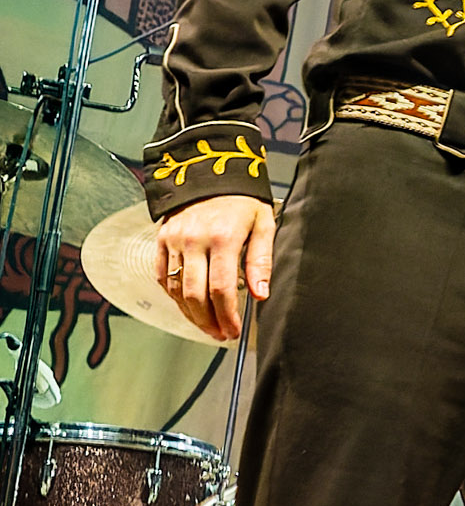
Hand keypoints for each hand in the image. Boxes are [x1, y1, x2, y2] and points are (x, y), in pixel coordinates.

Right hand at [157, 196, 273, 342]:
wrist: (209, 171)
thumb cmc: (241, 199)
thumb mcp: (263, 224)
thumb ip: (261, 261)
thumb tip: (260, 295)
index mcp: (223, 237)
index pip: (222, 289)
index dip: (228, 316)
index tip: (234, 330)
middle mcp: (194, 240)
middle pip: (196, 295)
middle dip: (208, 322)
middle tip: (221, 334)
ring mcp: (174, 240)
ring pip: (177, 290)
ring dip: (191, 314)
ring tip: (207, 326)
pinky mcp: (162, 239)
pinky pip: (163, 276)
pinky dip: (174, 296)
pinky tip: (188, 305)